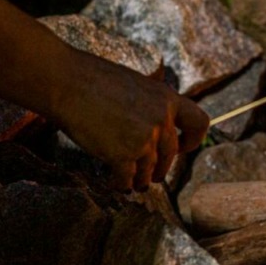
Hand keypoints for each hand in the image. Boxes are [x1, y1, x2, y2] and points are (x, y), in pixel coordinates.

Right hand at [51, 49, 208, 188]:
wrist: (66, 81)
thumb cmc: (94, 79)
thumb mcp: (136, 85)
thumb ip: (150, 105)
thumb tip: (155, 126)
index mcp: (168, 98)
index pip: (199, 122)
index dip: (193, 139)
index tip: (183, 148)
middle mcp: (161, 119)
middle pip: (170, 153)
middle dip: (162, 168)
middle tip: (153, 177)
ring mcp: (144, 138)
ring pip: (149, 170)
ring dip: (142, 180)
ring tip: (135, 185)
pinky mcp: (122, 154)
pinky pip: (127, 178)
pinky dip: (121, 185)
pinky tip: (116, 185)